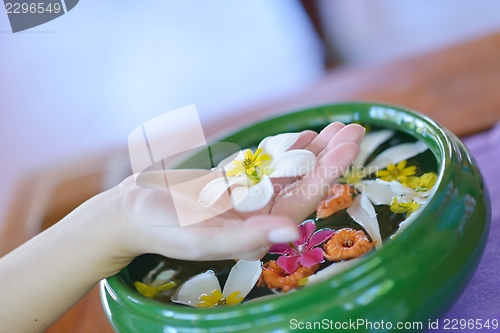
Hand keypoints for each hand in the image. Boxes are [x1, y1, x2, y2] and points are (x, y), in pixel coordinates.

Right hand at [106, 123, 364, 262]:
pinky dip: (284, 149)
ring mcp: (247, 198)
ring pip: (288, 172)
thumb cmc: (162, 228)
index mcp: (256, 233)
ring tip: (337, 128)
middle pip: (301, 184)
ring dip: (313, 151)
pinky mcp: (234, 183)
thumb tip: (293, 233)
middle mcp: (258, 216)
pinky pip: (266, 164)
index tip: (350, 146)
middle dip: (328, 158)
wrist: (131, 212)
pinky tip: (304, 135)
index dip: (329, 173)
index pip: (302, 201)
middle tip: (353, 129)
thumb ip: (246, 238)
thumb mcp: (201, 237)